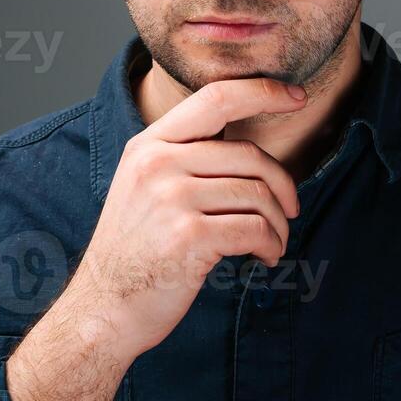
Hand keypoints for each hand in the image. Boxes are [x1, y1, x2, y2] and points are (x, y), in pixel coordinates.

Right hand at [66, 76, 304, 362]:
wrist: (103, 308)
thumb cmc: (134, 251)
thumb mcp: (143, 187)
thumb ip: (184, 159)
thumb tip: (250, 151)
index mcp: (148, 145)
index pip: (216, 98)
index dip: (263, 92)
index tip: (297, 96)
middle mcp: (157, 163)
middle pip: (249, 155)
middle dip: (282, 185)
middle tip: (289, 211)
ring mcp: (171, 198)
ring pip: (258, 195)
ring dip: (278, 224)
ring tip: (273, 243)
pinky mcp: (189, 236)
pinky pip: (255, 229)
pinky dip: (271, 245)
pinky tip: (264, 257)